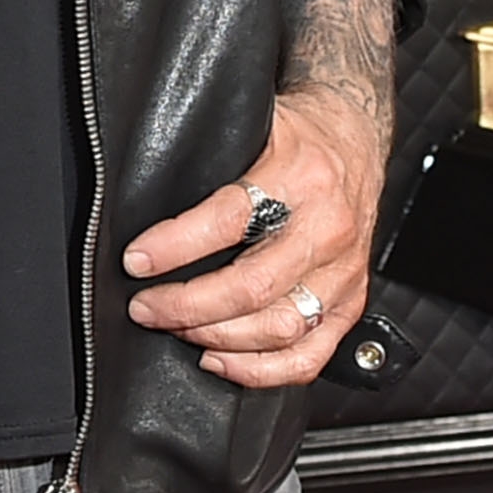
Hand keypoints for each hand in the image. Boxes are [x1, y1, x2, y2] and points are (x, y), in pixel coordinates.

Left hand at [118, 0, 397, 389]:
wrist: (355, 138)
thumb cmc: (298, 132)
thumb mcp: (257, 121)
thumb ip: (213, 155)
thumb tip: (142, 187)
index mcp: (302, 176)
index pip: (230, 219)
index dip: (177, 245)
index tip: (137, 260)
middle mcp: (329, 228)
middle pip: (253, 286)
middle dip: (187, 304)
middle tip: (145, 306)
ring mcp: (344, 272)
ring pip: (278, 327)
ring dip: (216, 338)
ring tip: (175, 328)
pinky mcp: (350, 302)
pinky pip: (308, 355)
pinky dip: (260, 370)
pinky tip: (220, 361)